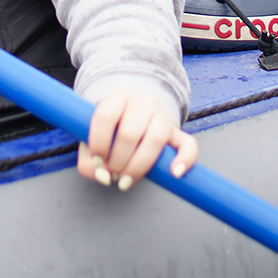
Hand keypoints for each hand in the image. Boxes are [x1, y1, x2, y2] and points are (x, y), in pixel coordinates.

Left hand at [75, 89, 197, 190]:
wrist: (135, 117)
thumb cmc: (111, 131)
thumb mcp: (92, 139)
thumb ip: (88, 162)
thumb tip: (104, 176)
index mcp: (119, 96)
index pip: (106, 115)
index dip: (99, 142)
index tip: (97, 160)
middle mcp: (143, 101)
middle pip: (129, 132)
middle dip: (117, 161)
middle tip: (112, 173)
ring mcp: (163, 116)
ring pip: (155, 139)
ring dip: (138, 166)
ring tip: (126, 180)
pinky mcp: (177, 132)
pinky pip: (188, 144)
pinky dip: (184, 160)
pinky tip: (174, 173)